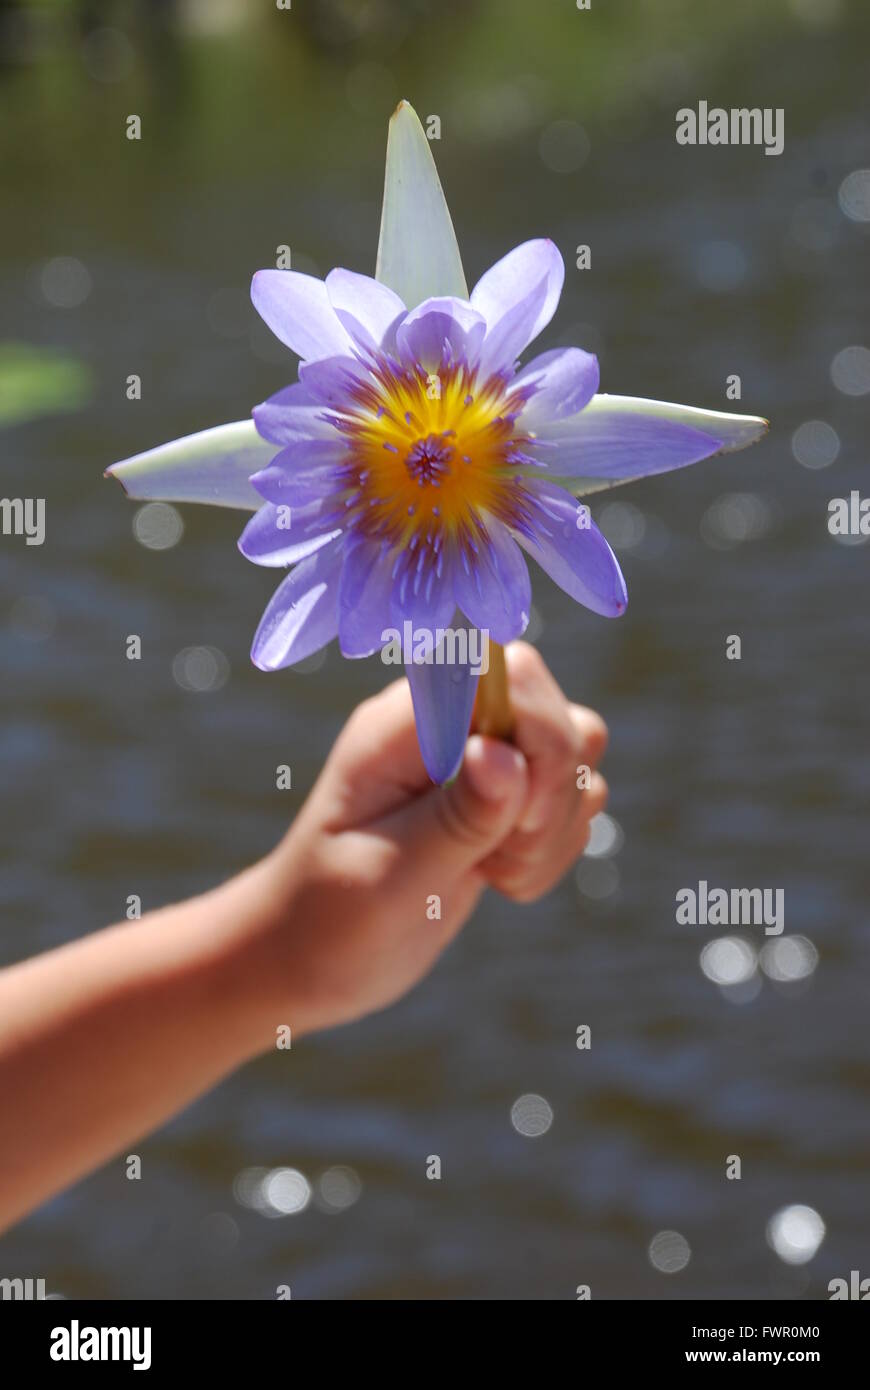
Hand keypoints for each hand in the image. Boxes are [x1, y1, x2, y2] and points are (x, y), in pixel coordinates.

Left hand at [245, 642, 608, 1036]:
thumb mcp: (388, 874)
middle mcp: (447, 728)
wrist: (309, 957)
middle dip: (552, 795)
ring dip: (555, 829)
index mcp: (404, 726)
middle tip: (500, 854)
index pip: (507, 672)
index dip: (537, 735)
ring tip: (495, 872)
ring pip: (577, 756)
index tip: (514, 816)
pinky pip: (571, 801)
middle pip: (557, 712)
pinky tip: (500, 881)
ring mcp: (478, 761)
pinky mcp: (502, 801)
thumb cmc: (330, 916)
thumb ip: (454, 816)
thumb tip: (504, 754)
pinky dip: (552, 850)